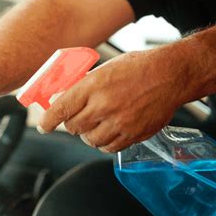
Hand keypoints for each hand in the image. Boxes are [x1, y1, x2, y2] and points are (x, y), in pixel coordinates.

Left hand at [39, 47, 193, 152]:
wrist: (171, 74)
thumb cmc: (138, 68)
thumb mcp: (105, 69)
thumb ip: (84, 87)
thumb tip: (64, 100)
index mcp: (93, 85)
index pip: (61, 109)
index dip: (48, 121)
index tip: (44, 127)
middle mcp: (104, 105)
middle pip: (73, 127)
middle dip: (72, 124)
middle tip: (78, 118)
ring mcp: (119, 123)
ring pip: (90, 140)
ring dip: (88, 134)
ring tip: (97, 123)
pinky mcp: (133, 135)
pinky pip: (109, 148)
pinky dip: (105, 143)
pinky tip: (109, 131)